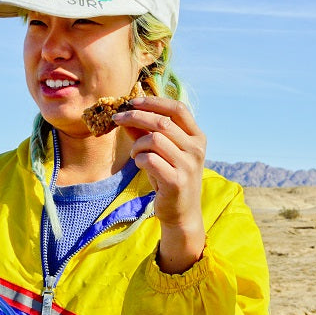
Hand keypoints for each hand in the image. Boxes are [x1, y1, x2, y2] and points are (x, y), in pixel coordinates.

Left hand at [115, 96, 206, 273]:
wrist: (181, 213)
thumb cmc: (169, 179)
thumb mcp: (162, 153)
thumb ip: (147, 133)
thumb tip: (126, 113)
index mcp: (197, 137)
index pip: (178, 109)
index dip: (154, 102)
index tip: (133, 101)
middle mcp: (196, 149)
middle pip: (162, 122)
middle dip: (136, 116)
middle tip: (118, 118)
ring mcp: (188, 165)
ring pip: (154, 140)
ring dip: (137, 144)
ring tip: (135, 153)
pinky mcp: (176, 181)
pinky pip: (149, 160)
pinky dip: (139, 159)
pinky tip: (140, 164)